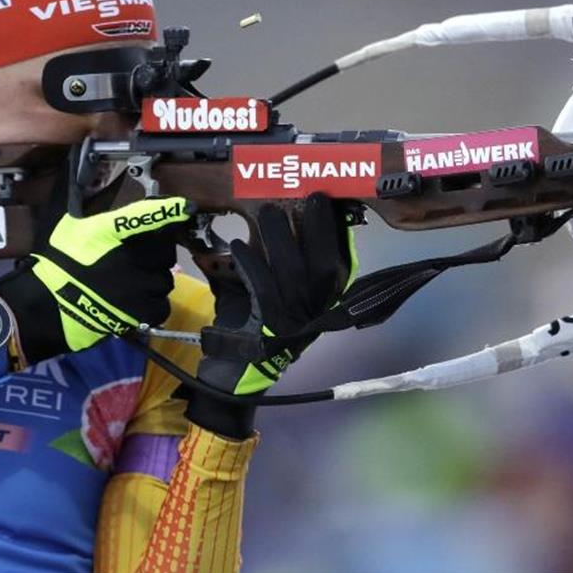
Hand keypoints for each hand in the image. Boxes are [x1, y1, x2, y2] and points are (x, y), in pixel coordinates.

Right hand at [0, 197, 193, 362]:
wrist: (47, 305)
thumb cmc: (54, 259)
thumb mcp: (59, 217)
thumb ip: (72, 186)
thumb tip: (77, 153)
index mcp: (111, 231)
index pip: (146, 216)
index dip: (167, 210)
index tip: (185, 207)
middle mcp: (131, 257)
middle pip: (163, 247)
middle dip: (155, 246)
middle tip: (136, 251)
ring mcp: (139, 286)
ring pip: (164, 276)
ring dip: (153, 275)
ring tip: (132, 279)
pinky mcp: (142, 311)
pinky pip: (160, 303)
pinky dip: (152, 302)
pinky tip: (134, 300)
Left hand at [185, 195, 354, 438]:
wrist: (235, 374)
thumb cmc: (253, 325)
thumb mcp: (273, 292)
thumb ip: (280, 262)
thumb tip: (282, 218)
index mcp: (324, 303)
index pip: (337, 262)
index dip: (332, 230)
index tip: (322, 199)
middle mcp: (316, 313)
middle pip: (321, 265)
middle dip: (314, 228)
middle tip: (300, 198)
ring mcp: (295, 322)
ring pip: (292, 273)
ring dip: (279, 239)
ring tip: (267, 212)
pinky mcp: (269, 329)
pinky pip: (263, 290)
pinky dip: (251, 264)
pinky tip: (238, 245)